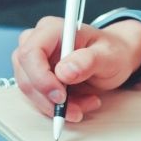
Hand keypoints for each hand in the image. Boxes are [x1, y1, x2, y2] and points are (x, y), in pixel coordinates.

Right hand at [10, 17, 140, 122]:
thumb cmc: (111, 52)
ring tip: (84, 105)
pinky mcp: (37, 77)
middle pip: (26, 75)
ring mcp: (35, 60)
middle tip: (76, 110)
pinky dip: (57, 108)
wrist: (114, 59)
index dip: (41, 78)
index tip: (61, 97)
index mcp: (52, 29)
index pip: (30, 53)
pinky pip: (37, 98)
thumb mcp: (109, 56)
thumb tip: (64, 71)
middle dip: (49, 99)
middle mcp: (38, 41)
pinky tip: (78, 104)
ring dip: (55, 107)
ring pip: (30, 91)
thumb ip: (88, 61)